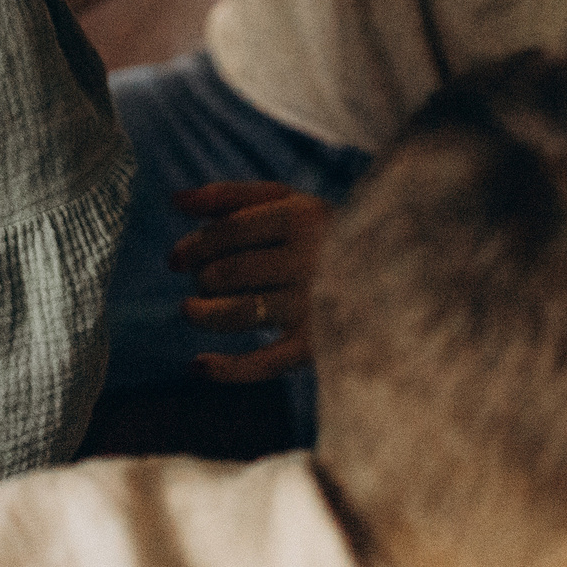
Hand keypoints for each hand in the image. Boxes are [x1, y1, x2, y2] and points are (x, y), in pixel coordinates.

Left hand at [168, 182, 331, 382]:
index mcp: (302, 217)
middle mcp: (311, 259)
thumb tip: (175, 200)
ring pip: (241, 315)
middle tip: (200, 283)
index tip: (174, 259)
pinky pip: (265, 364)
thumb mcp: (283, 201)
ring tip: (190, 311)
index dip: (193, 246)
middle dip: (202, 279)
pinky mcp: (316, 346)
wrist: (392, 271)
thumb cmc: (319, 231)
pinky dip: (227, 370)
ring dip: (205, 315)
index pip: (228, 231)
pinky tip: (198, 366)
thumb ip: (228, 196)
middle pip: (230, 272)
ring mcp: (315, 305)